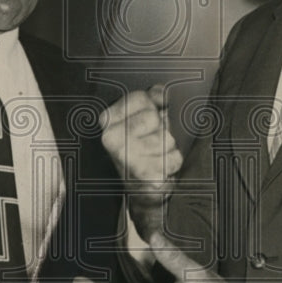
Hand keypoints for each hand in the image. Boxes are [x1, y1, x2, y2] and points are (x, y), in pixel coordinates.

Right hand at [100, 86, 182, 223]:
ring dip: (168, 149)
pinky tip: (160, 170)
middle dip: (162, 130)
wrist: (141, 190)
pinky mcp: (142, 174)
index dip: (154, 109)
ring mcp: (125, 156)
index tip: (148, 124)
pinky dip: (172, 163)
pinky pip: (173, 158)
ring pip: (166, 138)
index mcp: (108, 119)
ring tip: (156, 157)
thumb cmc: (144, 151)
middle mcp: (111, 137)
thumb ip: (152, 99)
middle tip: (152, 144)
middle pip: (155, 118)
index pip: (144, 98)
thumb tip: (159, 92)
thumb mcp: (145, 119)